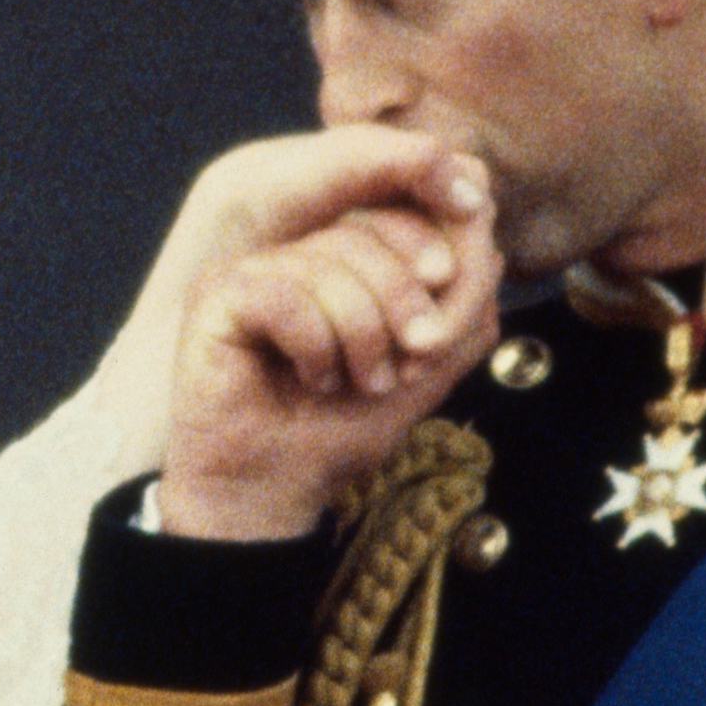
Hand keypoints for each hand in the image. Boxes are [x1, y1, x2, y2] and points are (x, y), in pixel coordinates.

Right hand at [150, 140, 501, 540]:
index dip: (436, 266)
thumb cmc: (339, 430)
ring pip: (329, 263)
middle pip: (369, 230)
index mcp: (340, 257)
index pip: (401, 214)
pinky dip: (315, 347)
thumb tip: (488, 252)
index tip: (437, 342)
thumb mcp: (425, 372)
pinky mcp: (217, 296)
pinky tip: (311, 378)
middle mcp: (294, 251)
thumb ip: (463, 316)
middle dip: (404, 304)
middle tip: (403, 367)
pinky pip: (285, 296)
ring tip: (356, 381)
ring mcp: (253, 269)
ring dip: (362, 336)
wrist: (273, 490)